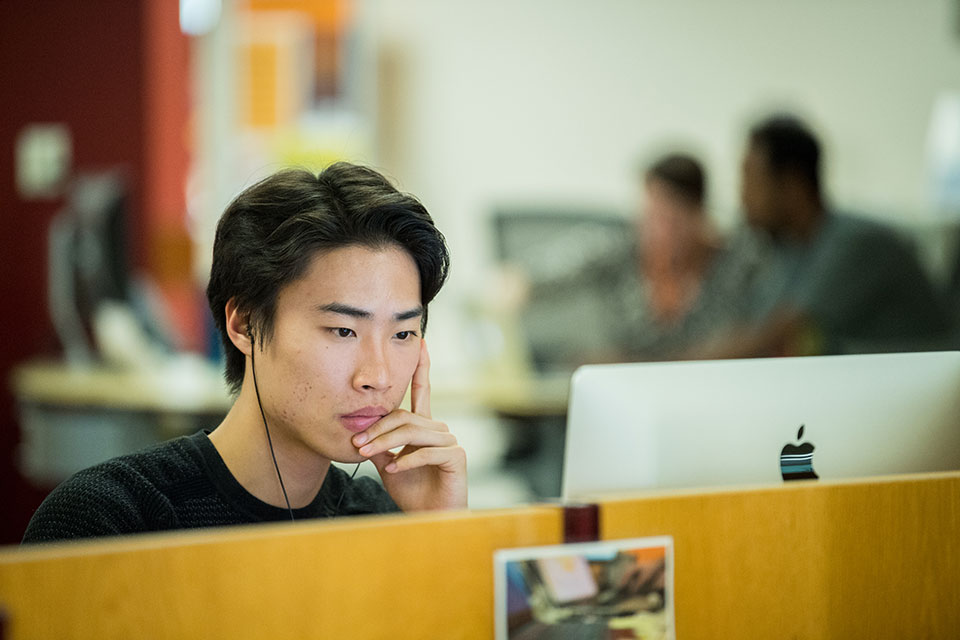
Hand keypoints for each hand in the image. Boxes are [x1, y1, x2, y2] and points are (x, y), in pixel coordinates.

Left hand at [351, 339, 467, 510]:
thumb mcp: (388, 463)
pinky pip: (426, 451)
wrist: (429, 519)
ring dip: (386, 443)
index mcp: (424, 427)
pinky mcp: (457, 456)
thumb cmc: (412, 491)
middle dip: (377, 428)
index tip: (421, 343)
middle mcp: (439, 429)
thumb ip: (380, 444)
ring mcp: (450, 441)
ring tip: (366, 454)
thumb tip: (361, 431)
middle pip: (405, 416)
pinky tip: (394, 469)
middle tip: (356, 443)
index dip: (422, 367)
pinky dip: (406, 460)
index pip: (422, 392)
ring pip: (412, 432)